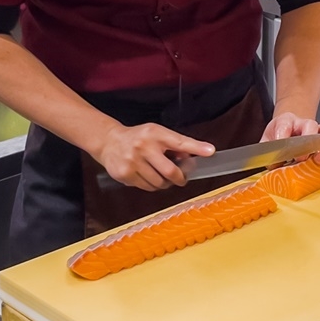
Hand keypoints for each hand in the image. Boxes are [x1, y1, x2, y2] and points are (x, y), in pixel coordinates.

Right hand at [94, 123, 213, 191]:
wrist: (109, 141)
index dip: (196, 148)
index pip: (179, 142)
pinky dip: (151, 185)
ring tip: (160, 174)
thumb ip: (174, 144)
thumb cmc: (138, 138)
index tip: (210, 151)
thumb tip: (191, 158)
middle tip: (181, 178)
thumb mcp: (157, 134)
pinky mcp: (125, 174)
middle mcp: (144, 146)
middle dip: (179, 178)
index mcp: (155, 133)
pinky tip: (147, 176)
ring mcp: (133, 162)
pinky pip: (146, 187)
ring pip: (159, 183)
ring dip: (165, 183)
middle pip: (170, 171)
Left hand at [262, 112, 319, 163]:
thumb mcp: (268, 143)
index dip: (284, 136)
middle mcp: (303, 123)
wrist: (289, 127)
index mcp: (285, 122)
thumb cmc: (279, 138)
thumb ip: (268, 154)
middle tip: (302, 159)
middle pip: (310, 125)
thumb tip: (274, 164)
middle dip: (308, 142)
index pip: (284, 124)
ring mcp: (317, 129)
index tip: (284, 151)